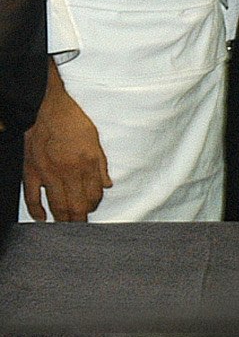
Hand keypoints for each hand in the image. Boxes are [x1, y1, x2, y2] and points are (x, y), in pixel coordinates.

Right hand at [21, 79, 111, 221]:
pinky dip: (37, 210)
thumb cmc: (74, 122)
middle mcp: (69, 171)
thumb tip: (107, 185)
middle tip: (81, 228)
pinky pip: (33, 196)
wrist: (49, 108)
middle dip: (80, 219)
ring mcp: (48, 173)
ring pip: (57, 204)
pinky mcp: (32, 171)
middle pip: (76, 204)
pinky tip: (42, 218)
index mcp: (87, 163)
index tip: (93, 208)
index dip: (94, 205)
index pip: (94, 195)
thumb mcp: (95, 140)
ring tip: (66, 227)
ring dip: (62, 219)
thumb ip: (101, 165)